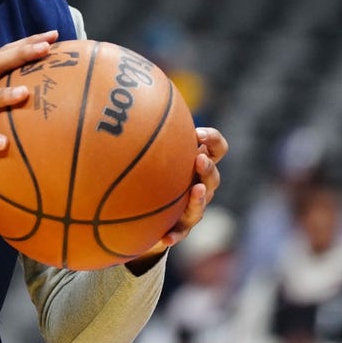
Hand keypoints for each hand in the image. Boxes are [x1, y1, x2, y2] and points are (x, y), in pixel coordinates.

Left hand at [131, 126, 228, 261]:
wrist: (144, 212)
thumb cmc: (149, 173)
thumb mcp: (149, 152)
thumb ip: (145, 132)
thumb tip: (124, 104)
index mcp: (196, 163)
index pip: (216, 149)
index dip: (212, 140)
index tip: (197, 133)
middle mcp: (199, 185)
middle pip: (213, 177)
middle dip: (208, 167)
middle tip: (198, 159)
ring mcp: (192, 207)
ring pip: (202, 204)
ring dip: (199, 198)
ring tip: (195, 191)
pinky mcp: (180, 228)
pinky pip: (180, 233)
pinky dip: (174, 235)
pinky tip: (165, 238)